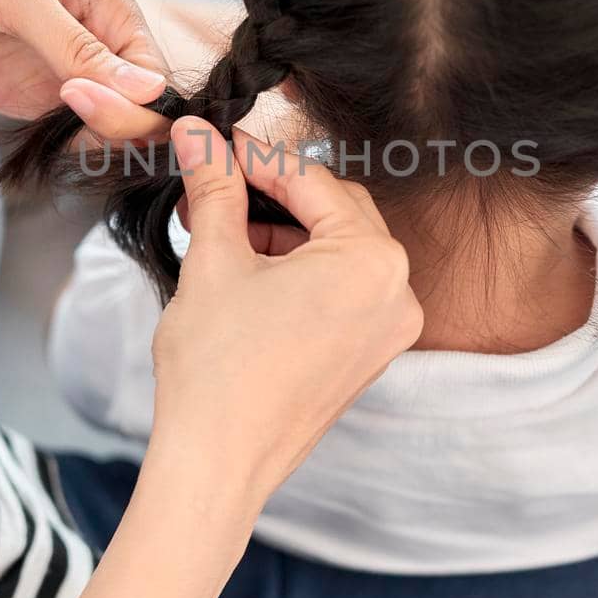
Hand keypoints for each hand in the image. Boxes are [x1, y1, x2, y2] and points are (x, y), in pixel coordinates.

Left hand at [0, 0, 172, 135]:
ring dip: (93, 146)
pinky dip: (63, 151)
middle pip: (139, 109)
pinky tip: (42, 149)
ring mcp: (62, 74)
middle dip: (118, 128)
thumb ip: (78, 47)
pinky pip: (66, 136)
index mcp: (108, 5)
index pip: (155, 75)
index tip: (84, 105)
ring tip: (53, 139)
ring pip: (107, 129)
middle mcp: (95, 42)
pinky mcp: (28, 96)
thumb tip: (148, 90)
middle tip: (66, 121)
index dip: (136, 103)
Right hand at [146, 119, 422, 504]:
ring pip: (337, 248)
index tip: (213, 141)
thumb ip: (215, 187)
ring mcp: (389, 328)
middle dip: (271, 194)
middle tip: (212, 185)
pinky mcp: (370, 354)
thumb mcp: (214, 260)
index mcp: (372, 261)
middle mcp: (398, 292)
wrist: (217, 464)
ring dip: (282, 231)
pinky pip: (342, 288)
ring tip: (218, 230)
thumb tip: (199, 133)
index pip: (311, 179)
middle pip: (334, 209)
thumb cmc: (218, 371)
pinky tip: (247, 267)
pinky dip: (300, 270)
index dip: (253, 157)